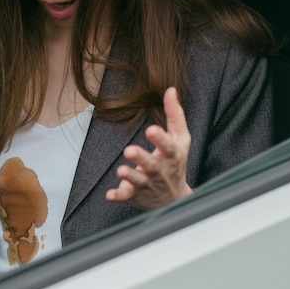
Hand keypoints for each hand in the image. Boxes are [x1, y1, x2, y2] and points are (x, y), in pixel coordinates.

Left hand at [106, 87, 192, 209]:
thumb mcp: (180, 139)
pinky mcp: (136, 194)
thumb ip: (175, 115)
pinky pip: (126, 196)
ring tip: (121, 170)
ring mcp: (148, 183)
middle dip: (141, 158)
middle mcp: (160, 170)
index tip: (151, 129)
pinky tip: (109, 195)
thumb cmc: (175, 163)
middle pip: (151, 164)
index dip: (160, 138)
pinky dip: (118, 196)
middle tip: (129, 150)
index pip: (168, 146)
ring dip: (130, 176)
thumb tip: (170, 89)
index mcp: (172, 155)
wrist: (173, 199)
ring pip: (138, 180)